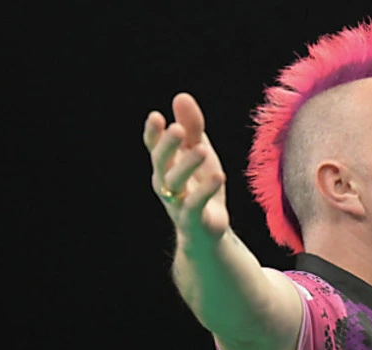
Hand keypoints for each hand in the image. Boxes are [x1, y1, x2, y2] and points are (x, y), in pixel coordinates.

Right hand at [143, 92, 229, 243]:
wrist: (207, 231)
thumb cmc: (200, 186)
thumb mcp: (199, 152)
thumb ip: (192, 127)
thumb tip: (181, 96)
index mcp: (165, 164)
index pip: (154, 146)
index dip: (153, 133)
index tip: (156, 116)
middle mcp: (166, 182)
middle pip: (161, 161)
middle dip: (168, 145)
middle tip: (178, 129)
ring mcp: (177, 202)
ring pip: (176, 182)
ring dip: (188, 165)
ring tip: (203, 149)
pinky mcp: (192, 219)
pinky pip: (195, 203)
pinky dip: (205, 190)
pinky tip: (218, 175)